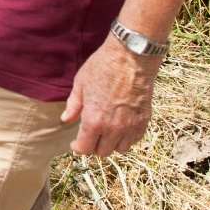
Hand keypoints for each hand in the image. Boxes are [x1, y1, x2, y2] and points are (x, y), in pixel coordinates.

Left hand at [61, 37, 160, 155]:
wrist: (131, 57)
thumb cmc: (103, 67)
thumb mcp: (81, 84)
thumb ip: (73, 106)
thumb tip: (65, 119)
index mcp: (94, 120)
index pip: (85, 148)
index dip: (78, 147)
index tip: (75, 143)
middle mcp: (113, 128)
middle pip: (102, 152)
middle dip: (94, 146)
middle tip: (90, 136)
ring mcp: (131, 126)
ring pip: (120, 148)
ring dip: (111, 143)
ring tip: (106, 132)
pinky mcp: (144, 120)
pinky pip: (135, 139)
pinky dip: (127, 137)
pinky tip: (121, 127)